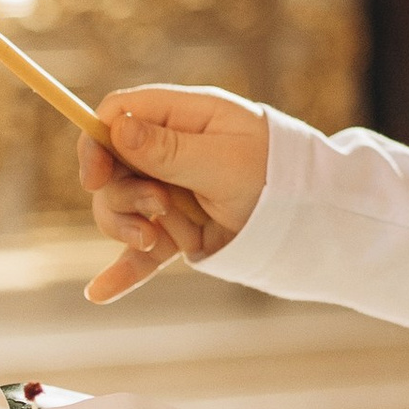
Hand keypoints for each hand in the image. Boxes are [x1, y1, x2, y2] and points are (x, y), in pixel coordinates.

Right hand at [78, 87, 271, 304]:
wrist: (315, 222)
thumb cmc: (276, 177)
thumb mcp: (222, 161)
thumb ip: (167, 150)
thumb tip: (116, 128)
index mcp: (185, 117)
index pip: (119, 115)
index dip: (96, 142)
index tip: (94, 178)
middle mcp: (172, 151)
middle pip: (112, 167)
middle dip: (123, 193)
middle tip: (159, 206)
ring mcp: (173, 193)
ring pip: (121, 209)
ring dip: (129, 228)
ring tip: (158, 241)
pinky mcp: (180, 231)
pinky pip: (142, 252)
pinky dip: (124, 271)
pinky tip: (100, 293)